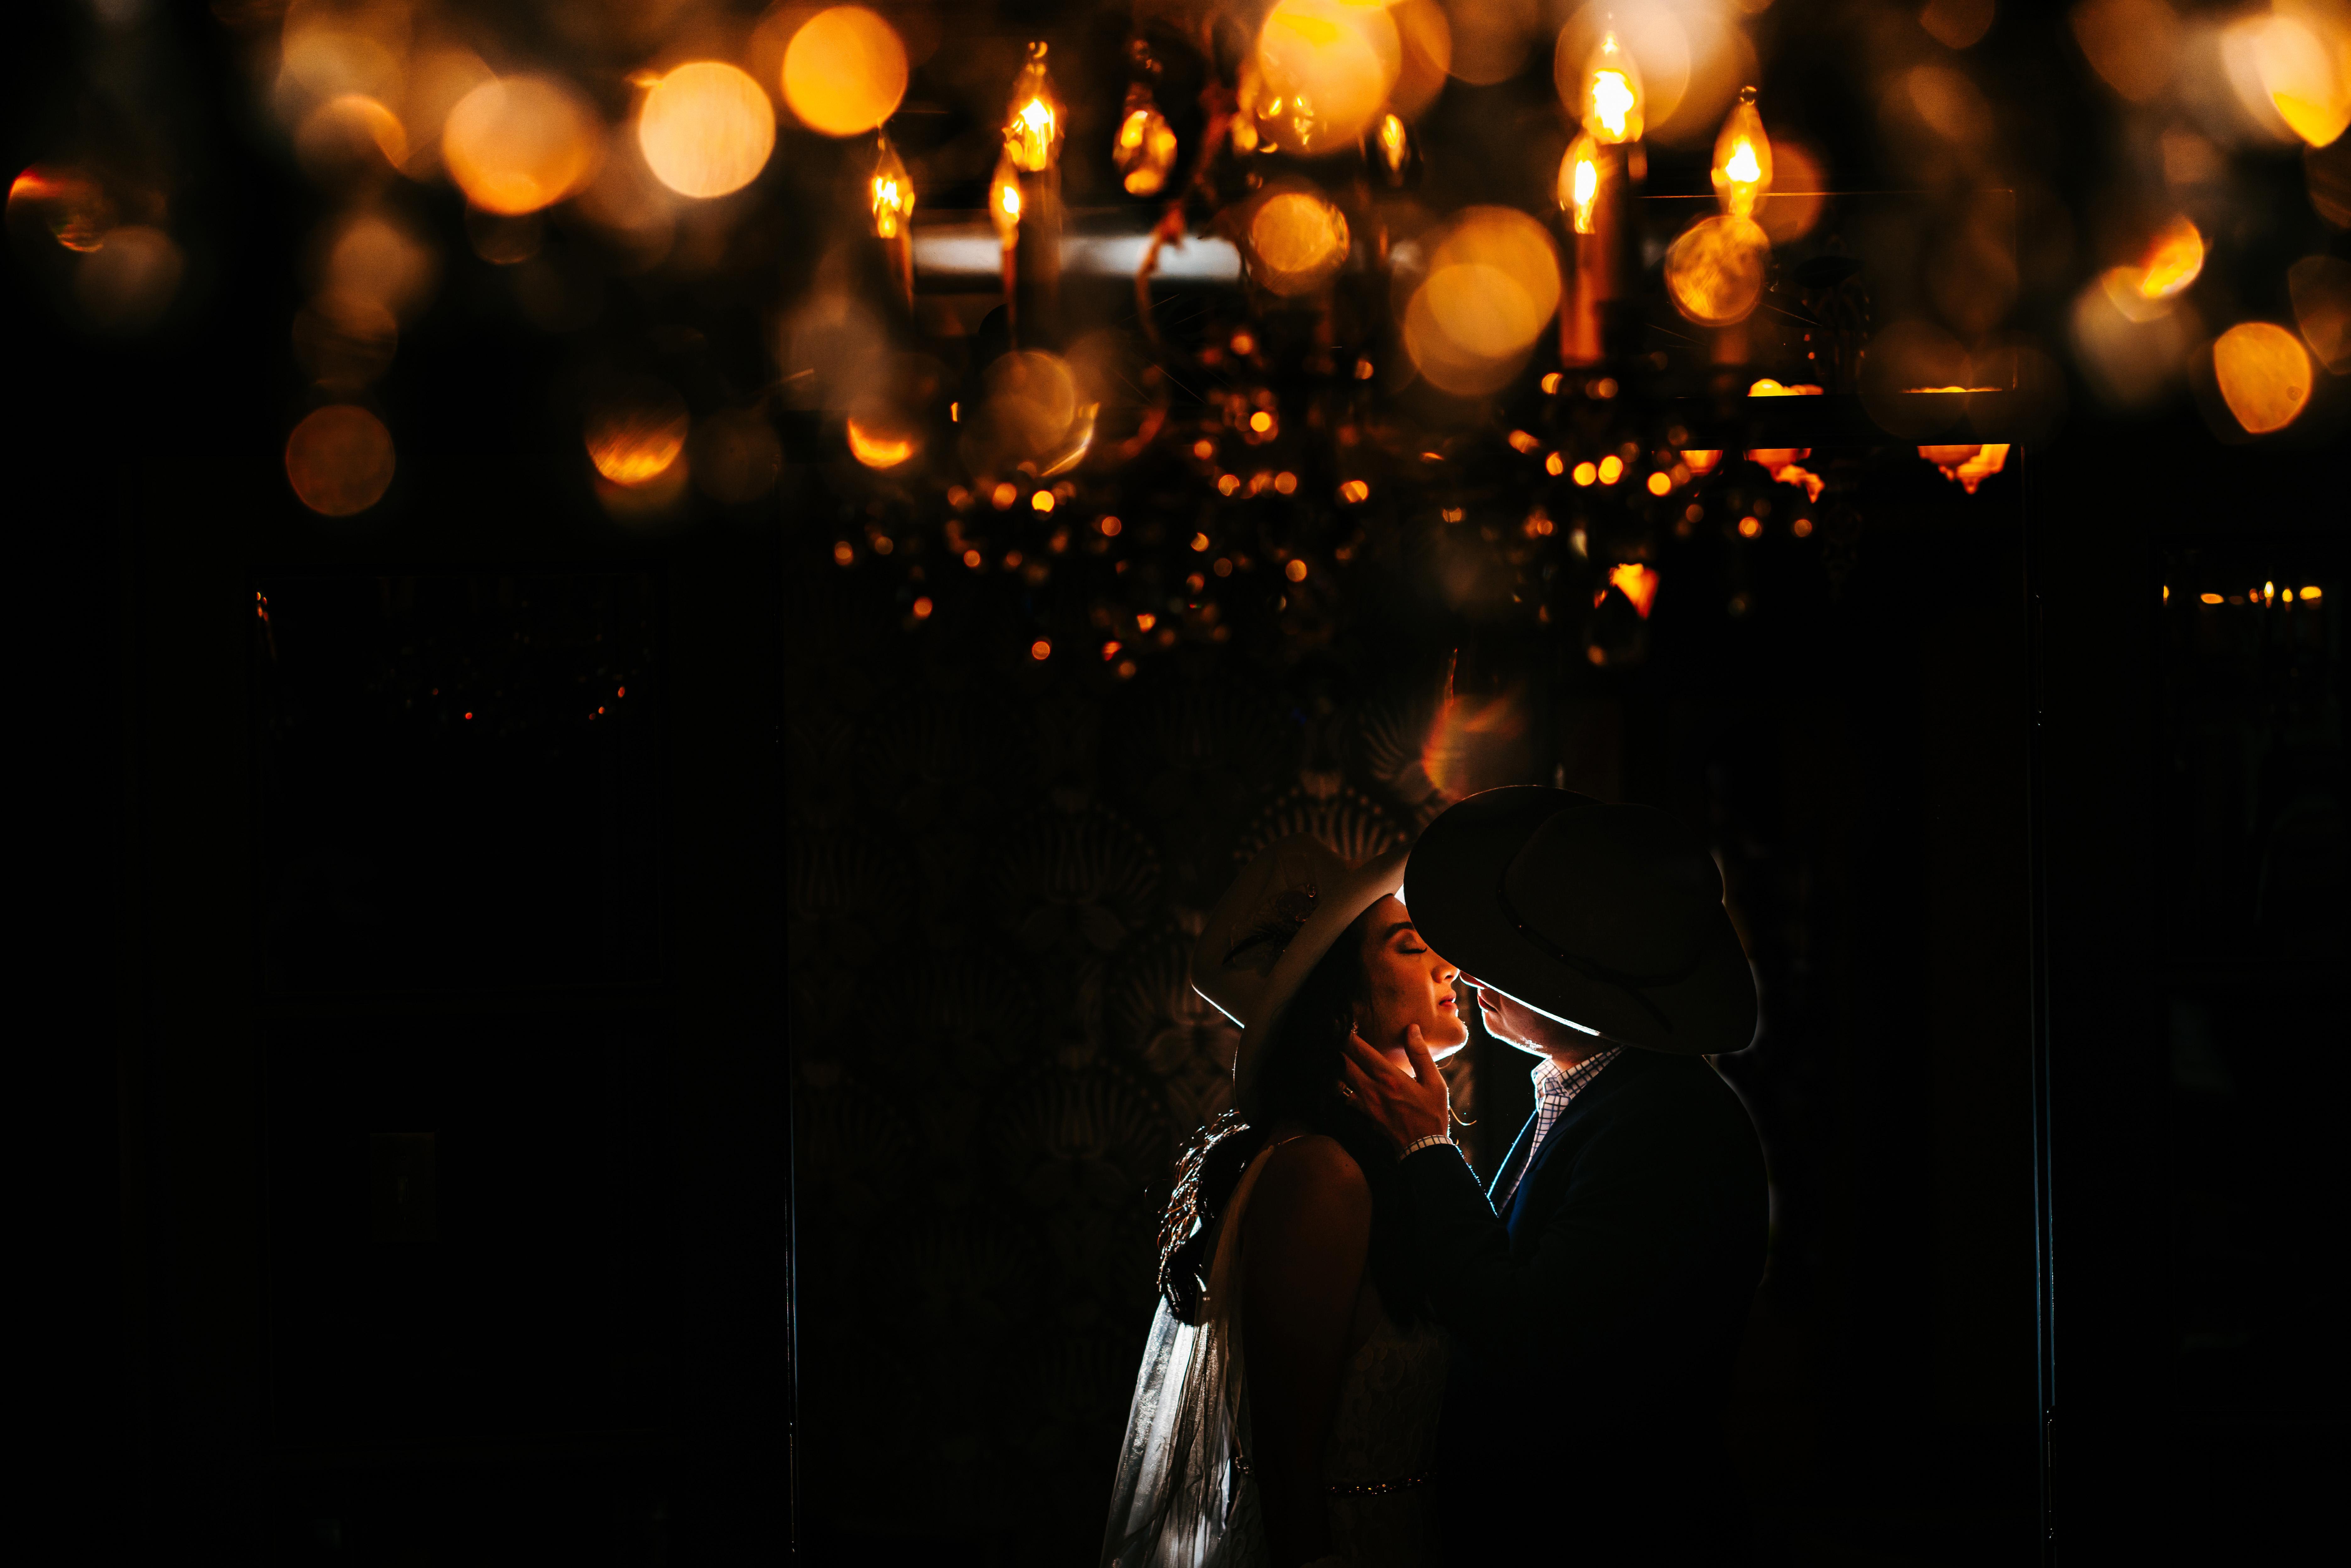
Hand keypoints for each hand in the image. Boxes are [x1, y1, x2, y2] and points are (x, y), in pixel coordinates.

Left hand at [1338, 1025, 1450, 1157]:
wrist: (1424, 1149)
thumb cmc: (1432, 1114)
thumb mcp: (1434, 1083)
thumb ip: (1420, 1054)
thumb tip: (1411, 1029)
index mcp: (1389, 1077)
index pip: (1360, 1050)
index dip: (1346, 1034)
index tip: (1339, 1023)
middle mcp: (1372, 1089)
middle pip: (1343, 1063)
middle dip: (1335, 1048)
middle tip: (1329, 1036)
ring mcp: (1365, 1104)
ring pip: (1340, 1080)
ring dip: (1335, 1067)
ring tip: (1332, 1055)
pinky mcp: (1364, 1115)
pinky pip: (1346, 1098)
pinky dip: (1341, 1088)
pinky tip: (1342, 1082)